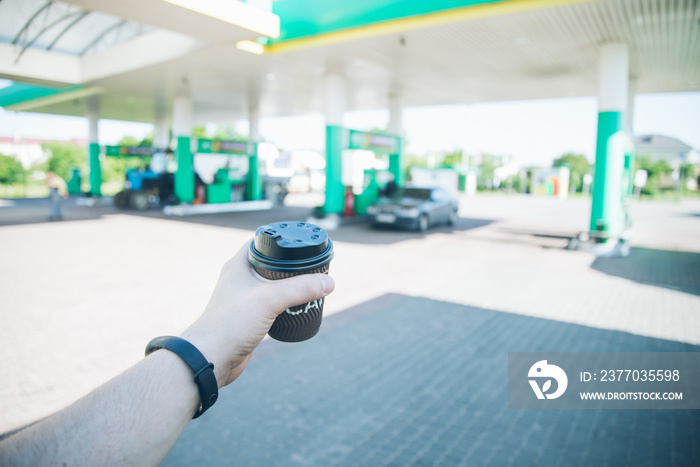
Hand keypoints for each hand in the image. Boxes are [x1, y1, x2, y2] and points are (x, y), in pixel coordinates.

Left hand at [181, 241, 334, 386]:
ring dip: (289, 287)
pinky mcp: (248, 318)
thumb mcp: (270, 299)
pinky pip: (270, 306)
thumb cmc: (231, 324)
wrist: (212, 358)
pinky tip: (296, 310)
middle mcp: (240, 279)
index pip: (261, 241)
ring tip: (309, 288)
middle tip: (311, 267)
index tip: (301, 242)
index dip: (281, 239)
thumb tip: (329, 282)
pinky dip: (284, 306)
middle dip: (291, 266)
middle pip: (270, 264)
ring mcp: (244, 299)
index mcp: (239, 265)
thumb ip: (300, 288)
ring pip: (271, 287)